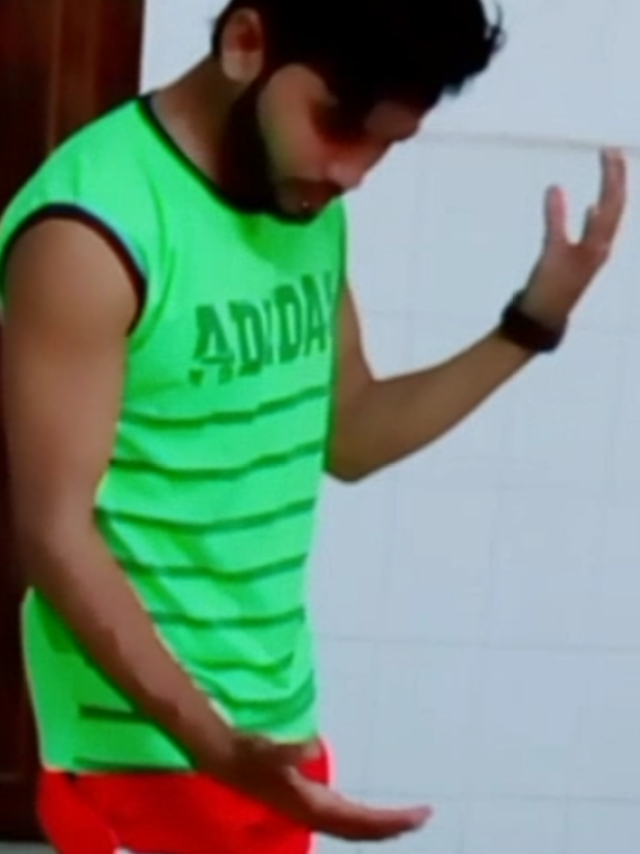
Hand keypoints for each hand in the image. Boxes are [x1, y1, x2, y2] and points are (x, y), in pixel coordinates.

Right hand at [216, 732, 431, 840]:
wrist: (223, 756)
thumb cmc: (249, 751)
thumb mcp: (267, 749)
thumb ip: (288, 750)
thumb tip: (309, 747)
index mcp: (310, 806)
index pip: (358, 822)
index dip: (388, 822)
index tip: (417, 816)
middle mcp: (313, 812)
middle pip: (360, 829)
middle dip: (391, 826)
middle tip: (422, 815)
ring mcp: (309, 807)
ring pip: (352, 825)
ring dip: (378, 824)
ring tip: (403, 818)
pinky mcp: (305, 799)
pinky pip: (343, 816)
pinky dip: (361, 817)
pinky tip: (366, 812)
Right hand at [519, 147, 627, 325]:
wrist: (543, 320)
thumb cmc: (549, 289)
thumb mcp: (552, 252)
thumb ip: (555, 220)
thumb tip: (555, 188)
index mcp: (599, 244)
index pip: (613, 203)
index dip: (613, 176)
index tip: (609, 151)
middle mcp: (601, 247)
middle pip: (615, 207)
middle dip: (615, 179)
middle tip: (611, 153)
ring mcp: (592, 255)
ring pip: (607, 218)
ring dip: (608, 194)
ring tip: (608, 173)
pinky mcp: (580, 261)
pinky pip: (593, 231)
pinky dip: (593, 216)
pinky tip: (590, 209)